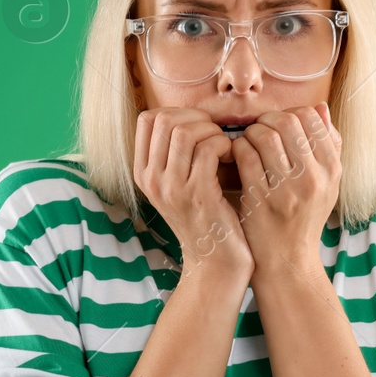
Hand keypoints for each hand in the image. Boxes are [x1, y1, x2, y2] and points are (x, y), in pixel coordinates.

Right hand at [133, 107, 252, 281]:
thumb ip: (176, 153)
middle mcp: (151, 180)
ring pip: (186, 131)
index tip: (199, 126)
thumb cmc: (206, 218)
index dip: (178, 112)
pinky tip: (232, 158)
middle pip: (165, 120)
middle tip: (215, 135)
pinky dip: (225, 145)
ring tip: (223, 147)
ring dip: (212, 131)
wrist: (216, 263)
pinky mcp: (198, 196)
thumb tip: (192, 115)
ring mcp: (171, 189)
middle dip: (197, 118)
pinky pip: (209, 149)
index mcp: (143, 173)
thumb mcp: (179, 185)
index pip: (147, 119)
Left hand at [229, 103, 341, 283]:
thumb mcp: (327, 183)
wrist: (287, 260)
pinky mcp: (260, 199)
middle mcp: (313, 178)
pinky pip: (245, 155)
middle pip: (287, 121)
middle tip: (259, 130)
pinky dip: (237, 149)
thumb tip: (320, 107)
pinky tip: (237, 157)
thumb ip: (328, 145)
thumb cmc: (304, 217)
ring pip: (263, 135)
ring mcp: (286, 189)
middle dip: (267, 120)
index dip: (291, 113)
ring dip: (250, 133)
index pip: (311, 118)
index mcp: (332, 169)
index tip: (280, 125)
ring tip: (248, 144)